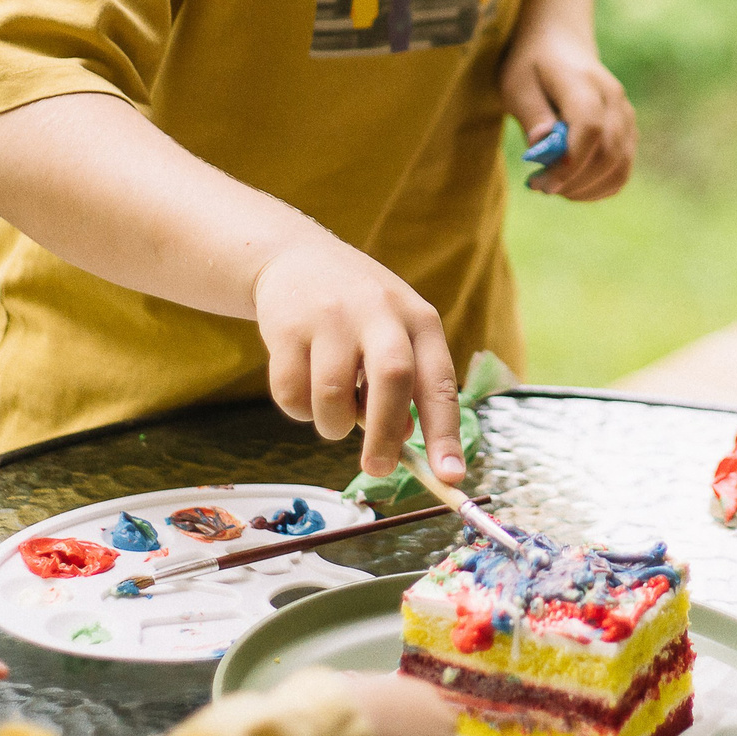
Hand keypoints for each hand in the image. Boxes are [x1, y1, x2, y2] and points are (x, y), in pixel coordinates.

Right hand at [251, 232, 464, 482]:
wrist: (295, 257)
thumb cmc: (357, 313)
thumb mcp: (393, 335)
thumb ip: (404, 385)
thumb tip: (403, 437)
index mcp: (418, 319)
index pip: (439, 381)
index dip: (446, 433)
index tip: (450, 477)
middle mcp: (379, 312)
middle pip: (393, 380)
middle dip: (384, 435)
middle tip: (376, 469)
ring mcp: (331, 316)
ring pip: (333, 396)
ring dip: (333, 424)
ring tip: (332, 409)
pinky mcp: (286, 326)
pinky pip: (290, 394)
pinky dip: (297, 408)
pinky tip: (301, 382)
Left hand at [500, 28, 635, 200]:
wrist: (561, 43)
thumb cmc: (532, 66)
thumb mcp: (517, 84)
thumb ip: (532, 114)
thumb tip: (542, 146)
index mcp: (583, 81)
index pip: (589, 127)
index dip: (569, 162)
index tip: (541, 181)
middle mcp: (613, 98)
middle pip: (609, 153)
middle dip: (574, 182)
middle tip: (540, 186)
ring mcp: (626, 115)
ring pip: (620, 166)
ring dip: (587, 189)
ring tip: (555, 187)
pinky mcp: (628, 131)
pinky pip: (622, 170)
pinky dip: (599, 188)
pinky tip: (573, 187)